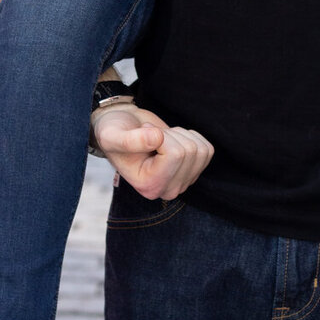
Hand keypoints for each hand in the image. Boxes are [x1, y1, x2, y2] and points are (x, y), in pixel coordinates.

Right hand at [92, 105, 213, 201]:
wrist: (122, 129)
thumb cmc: (114, 132)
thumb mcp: (111, 135)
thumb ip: (129, 140)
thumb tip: (156, 138)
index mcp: (148, 186)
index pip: (175, 155)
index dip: (160, 135)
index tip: (142, 135)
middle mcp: (168, 190)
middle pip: (190, 152)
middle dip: (170, 135)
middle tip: (150, 137)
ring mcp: (183, 182)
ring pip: (200, 150)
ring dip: (179, 136)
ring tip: (159, 139)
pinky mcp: (194, 171)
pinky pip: (207, 149)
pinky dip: (190, 137)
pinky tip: (171, 141)